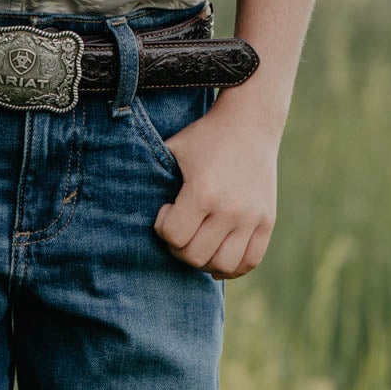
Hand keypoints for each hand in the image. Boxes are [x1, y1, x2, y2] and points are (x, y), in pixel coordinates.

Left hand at [153, 92, 279, 278]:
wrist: (250, 123)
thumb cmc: (204, 138)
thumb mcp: (171, 149)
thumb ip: (151, 177)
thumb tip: (122, 202)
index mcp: (203, 192)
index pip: (173, 236)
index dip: (162, 227)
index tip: (166, 210)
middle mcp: (230, 209)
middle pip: (195, 256)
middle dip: (179, 246)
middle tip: (180, 227)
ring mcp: (252, 217)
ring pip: (222, 266)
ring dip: (205, 260)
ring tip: (199, 242)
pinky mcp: (268, 221)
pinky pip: (249, 261)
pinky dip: (232, 266)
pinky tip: (218, 254)